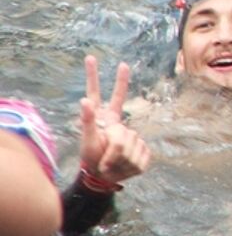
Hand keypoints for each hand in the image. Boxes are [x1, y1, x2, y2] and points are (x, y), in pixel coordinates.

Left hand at [79, 56, 149, 187]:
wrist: (103, 178)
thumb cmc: (91, 159)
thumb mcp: (87, 141)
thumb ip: (88, 121)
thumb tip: (85, 100)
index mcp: (103, 119)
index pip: (97, 94)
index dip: (93, 76)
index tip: (91, 58)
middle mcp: (118, 123)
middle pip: (121, 118)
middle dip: (120, 94)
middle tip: (123, 65)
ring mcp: (132, 135)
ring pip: (131, 140)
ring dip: (120, 156)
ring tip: (110, 162)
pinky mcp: (143, 149)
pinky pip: (141, 152)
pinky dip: (131, 162)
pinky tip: (123, 165)